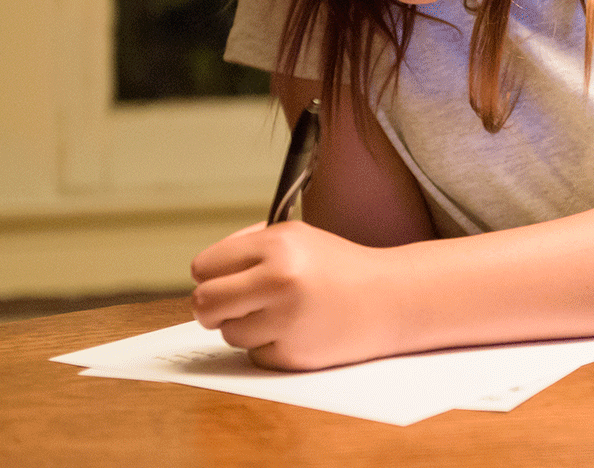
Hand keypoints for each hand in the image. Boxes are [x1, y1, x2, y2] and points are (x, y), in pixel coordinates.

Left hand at [190, 221, 411, 369]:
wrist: (390, 299)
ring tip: (278, 315)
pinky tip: (296, 332)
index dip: (209, 275)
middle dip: (211, 307)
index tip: (221, 280)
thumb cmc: (338, 267)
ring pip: (227, 333)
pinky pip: (253, 355)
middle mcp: (279, 280)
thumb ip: (248, 246)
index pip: (204, 267)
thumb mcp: (297, 237)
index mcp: (277, 245)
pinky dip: (268, 347)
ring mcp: (286, 320)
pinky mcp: (293, 354)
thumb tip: (203, 272)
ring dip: (244, 327)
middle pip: (204, 303)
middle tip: (229, 306)